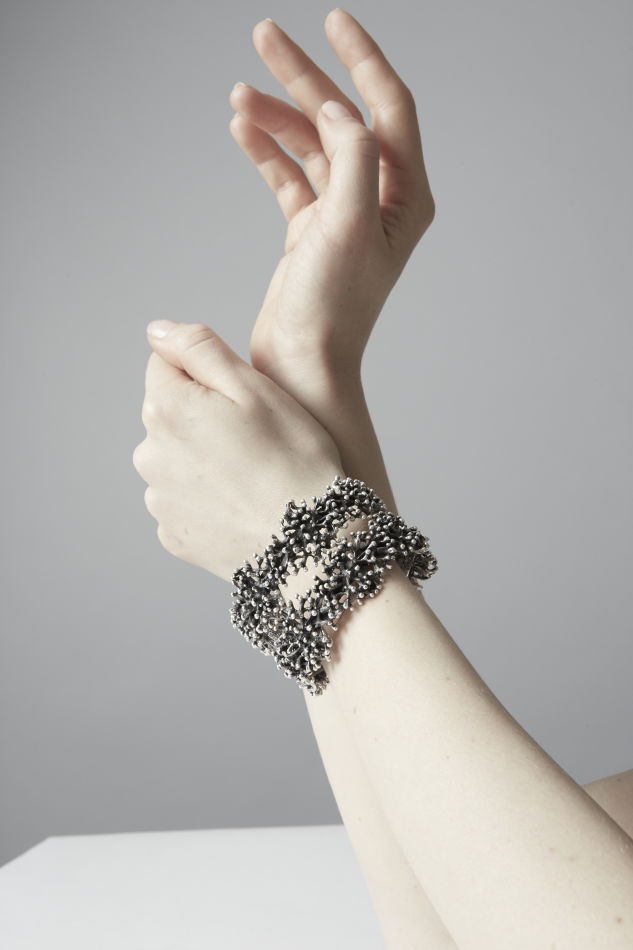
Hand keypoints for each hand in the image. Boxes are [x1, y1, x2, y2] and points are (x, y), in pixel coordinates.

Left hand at [132, 321, 343, 581]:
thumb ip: (199, 349)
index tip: (242, 399)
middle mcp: (151, 453)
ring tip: (252, 474)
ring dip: (202, 458)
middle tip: (256, 438)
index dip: (205, 374)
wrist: (309, 545)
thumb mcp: (255, 387)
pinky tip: (243, 503)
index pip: (163, 366)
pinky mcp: (174, 534)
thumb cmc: (293, 459)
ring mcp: (160, 499)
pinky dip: (207, 499)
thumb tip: (157, 331)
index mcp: (168, 409)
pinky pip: (185, 502)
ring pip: (175, 460)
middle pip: (168, 414)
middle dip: (201, 417)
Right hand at [230, 9, 434, 397]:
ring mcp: (342, 214)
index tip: (333, 20)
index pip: (390, 108)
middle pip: (342, 118)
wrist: (302, 363)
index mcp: (405, 197)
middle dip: (304, 77)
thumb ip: (353, 159)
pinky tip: (242, 130)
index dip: (363, 59)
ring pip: (310, 145)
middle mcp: (378, 200)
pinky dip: (267, 151)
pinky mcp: (310, 230)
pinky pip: (289, 176)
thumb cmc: (332, 309)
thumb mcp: (348, 225)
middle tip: (265, 35)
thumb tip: (340, 111)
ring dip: (276, 116)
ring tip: (239, 96)